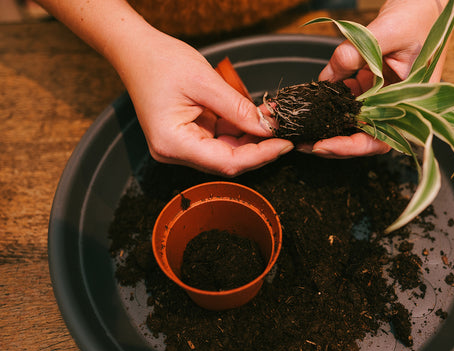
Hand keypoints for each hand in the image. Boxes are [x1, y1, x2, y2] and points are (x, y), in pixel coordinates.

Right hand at [116, 30, 292, 175]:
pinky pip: (219, 139)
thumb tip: (266, 128)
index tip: (283, 144)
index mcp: (173, 143)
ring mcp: (181, 145)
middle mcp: (175, 151)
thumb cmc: (160, 62)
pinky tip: (255, 117)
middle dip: (258, 147)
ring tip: (271, 119)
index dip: (259, 156)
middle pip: (227, 160)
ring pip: (226, 151)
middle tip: (283, 132)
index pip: (226, 162)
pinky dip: (238, 129)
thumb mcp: (205, 82)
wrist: (136, 51)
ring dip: (250, 138)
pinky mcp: (188, 136)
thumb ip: (237, 108)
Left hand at [307, 0, 446, 158]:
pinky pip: (349, 102)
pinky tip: (313, 104)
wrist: (423, 3)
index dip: (351, 147)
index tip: (323, 145)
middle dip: (333, 144)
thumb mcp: (388, 31)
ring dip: (329, 127)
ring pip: (354, 123)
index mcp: (412, 104)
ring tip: (303, 129)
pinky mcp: (372, 87)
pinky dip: (331, 105)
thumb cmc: (418, 16)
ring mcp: (384, 99)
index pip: (381, 138)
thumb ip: (357, 52)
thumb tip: (327, 76)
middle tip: (304, 143)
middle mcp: (398, 107)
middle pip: (363, 137)